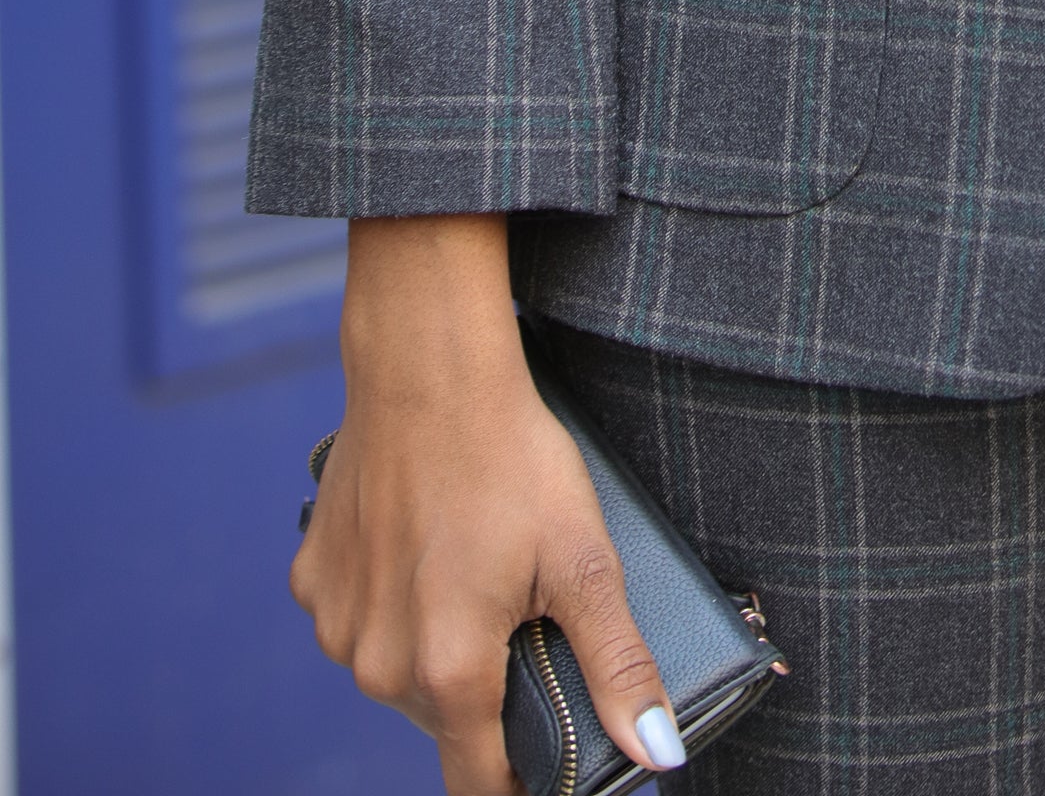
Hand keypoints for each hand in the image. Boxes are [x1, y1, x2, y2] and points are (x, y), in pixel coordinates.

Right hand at [294, 216, 686, 795]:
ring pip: (398, 673)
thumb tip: (658, 753)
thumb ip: (617, 667)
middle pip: (443, 722)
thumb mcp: (584, 559)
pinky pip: (359, 621)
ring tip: (475, 569)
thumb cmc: (512, 455)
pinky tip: (424, 545)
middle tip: (522, 613)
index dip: (521, 781)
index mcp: (447, 672)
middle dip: (486, 690)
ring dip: (436, 646)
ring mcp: (337, 624)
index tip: (548, 755)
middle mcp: (377, 666)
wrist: (428, 364)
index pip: (479, 786)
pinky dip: (392, 601)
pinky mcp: (312, 580)